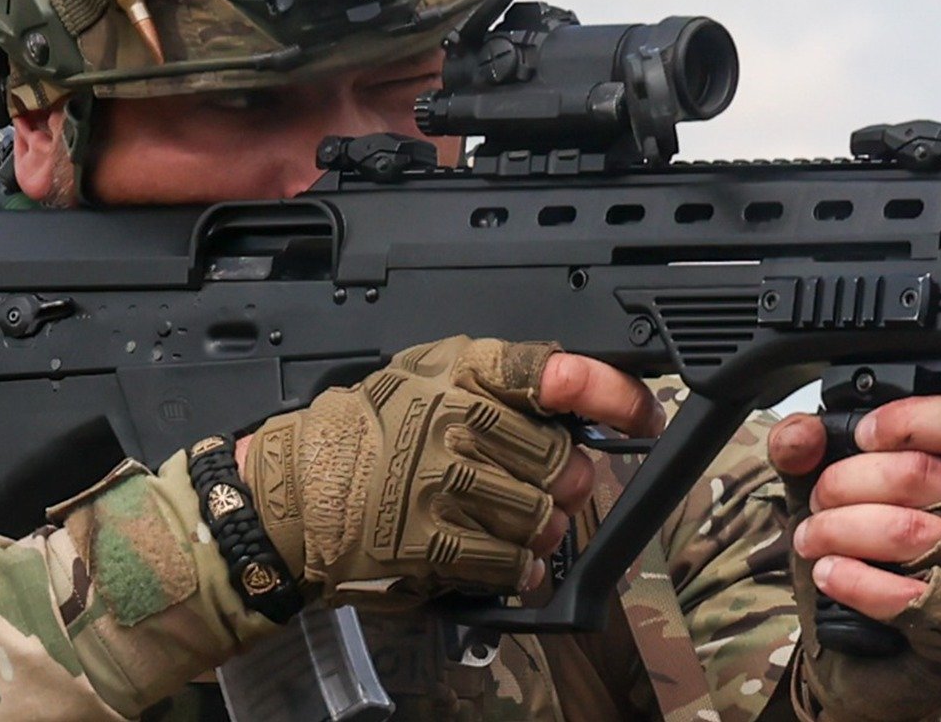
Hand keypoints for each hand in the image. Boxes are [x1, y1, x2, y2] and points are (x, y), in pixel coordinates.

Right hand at [236, 337, 660, 604]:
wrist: (297, 493)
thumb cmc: (366, 433)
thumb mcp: (426, 374)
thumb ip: (497, 381)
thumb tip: (576, 398)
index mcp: (463, 372)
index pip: (554, 372)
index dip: (611, 393)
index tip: (644, 415)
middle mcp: (458, 421)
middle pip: (561, 458)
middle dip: (567, 481)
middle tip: (553, 487)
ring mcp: (445, 483)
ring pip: (542, 514)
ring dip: (544, 528)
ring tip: (521, 524)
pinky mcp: (434, 541)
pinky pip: (511, 560)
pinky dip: (521, 568)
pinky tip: (511, 561)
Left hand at [768, 397, 940, 720]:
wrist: (878, 658)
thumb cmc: (871, 563)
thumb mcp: (833, 495)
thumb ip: (810, 453)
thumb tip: (800, 434)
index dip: (907, 421)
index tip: (860, 436)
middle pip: (922, 473)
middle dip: (847, 482)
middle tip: (817, 500)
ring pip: (912, 531)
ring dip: (843, 531)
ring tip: (811, 539)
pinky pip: (917, 596)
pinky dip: (859, 582)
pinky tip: (829, 573)